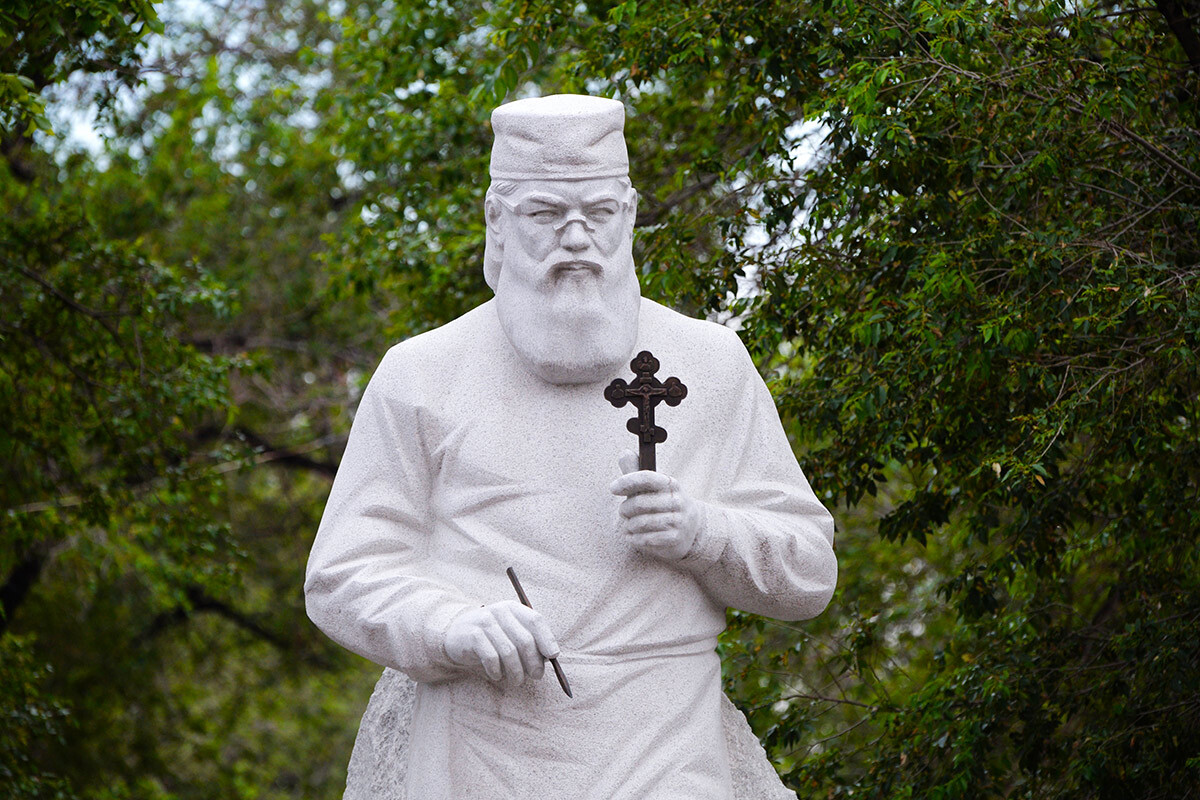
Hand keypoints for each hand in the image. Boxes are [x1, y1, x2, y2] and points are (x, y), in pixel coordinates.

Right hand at [444, 600, 559, 685]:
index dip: (547, 638)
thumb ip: (529, 641)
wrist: (456, 633)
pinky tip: (497, 675)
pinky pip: (491, 657)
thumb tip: (550, 657)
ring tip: (517, 681)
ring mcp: (485, 622)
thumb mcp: (510, 633)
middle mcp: (500, 611)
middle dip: (534, 662)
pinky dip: (497, 671)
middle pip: (525, 639)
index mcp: (513, 608)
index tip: (554, 656)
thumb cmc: (491, 637)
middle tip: (537, 676)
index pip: (536, 620)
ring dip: (516, 671)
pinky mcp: (473, 635)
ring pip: (509, 652)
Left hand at [609, 451, 702, 560]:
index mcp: (670, 484)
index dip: (627, 481)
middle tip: (623, 512)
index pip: (647, 477)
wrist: (693, 528)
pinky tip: (632, 536)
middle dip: (625, 509)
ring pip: (641, 522)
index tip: (613, 488)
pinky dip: (634, 538)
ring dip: (628, 525)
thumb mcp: (655, 487)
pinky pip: (646, 538)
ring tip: (627, 525)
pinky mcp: (675, 537)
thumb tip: (624, 453)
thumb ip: (637, 472)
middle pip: (640, 502)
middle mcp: (676, 501)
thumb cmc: (665, 504)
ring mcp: (678, 520)